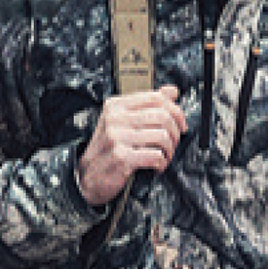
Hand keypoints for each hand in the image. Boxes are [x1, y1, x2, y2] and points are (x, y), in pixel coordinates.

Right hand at [75, 86, 185, 207]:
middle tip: (174, 143)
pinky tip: (157, 166)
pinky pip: (155, 156)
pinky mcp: (121, 157)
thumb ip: (146, 106)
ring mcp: (117, 138)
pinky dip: (162, 163)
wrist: (87, 176)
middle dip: (175, 133)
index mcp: (116, 106)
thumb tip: (172, 91)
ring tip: (165, 156)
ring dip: (170, 150)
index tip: (180, 124)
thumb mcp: (122, 122)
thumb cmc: (108, 149)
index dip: (175, 111)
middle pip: (163, 116)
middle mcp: (115, 118)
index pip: (156, 98)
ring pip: (162, 136)